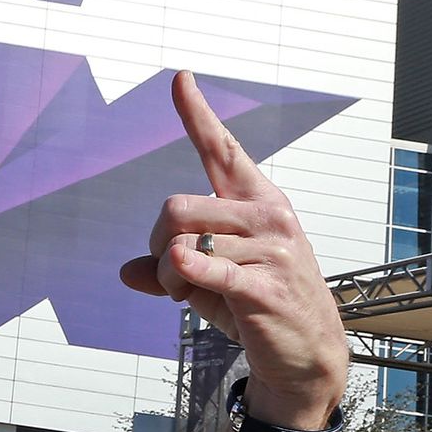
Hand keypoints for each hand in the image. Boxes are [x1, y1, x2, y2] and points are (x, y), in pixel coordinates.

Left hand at [120, 72, 346, 428]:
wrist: (304, 352)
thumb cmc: (254, 305)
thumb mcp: (207, 279)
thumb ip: (168, 267)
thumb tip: (127, 271)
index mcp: (256, 201)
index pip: (222, 149)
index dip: (197, 114)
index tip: (179, 78)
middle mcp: (268, 216)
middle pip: (174, 208)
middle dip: (156, 243)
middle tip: (172, 273)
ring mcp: (272, 250)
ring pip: (179, 244)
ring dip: (168, 277)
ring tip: (190, 293)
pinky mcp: (265, 286)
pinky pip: (207, 268)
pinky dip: (184, 275)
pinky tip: (181, 286)